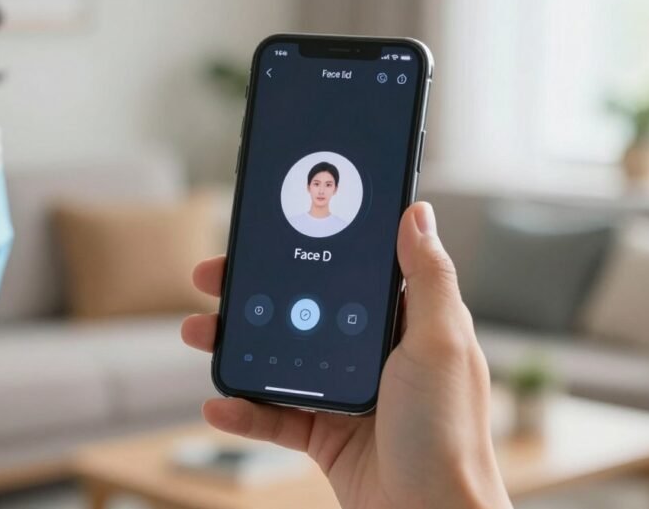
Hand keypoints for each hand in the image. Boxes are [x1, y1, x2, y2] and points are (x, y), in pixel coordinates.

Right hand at [181, 202, 511, 508]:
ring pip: (279, 358)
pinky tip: (218, 403)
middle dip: (251, 293)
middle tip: (210, 278)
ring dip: (235, 345)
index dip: (304, 251)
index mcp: (403, 324)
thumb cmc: (450, 434)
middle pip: (301, 310)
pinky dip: (243, 410)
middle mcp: (372, 354)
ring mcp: (344, 394)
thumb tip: (415, 212)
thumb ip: (428, 278)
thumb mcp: (442, 343)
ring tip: (198, 333)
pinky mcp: (325, 436)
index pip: (345, 272)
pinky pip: (273, 416)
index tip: (266, 233)